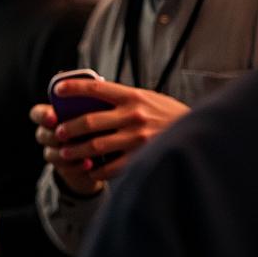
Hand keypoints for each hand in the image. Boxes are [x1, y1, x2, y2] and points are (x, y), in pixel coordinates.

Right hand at [30, 102, 104, 194]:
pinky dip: (77, 166)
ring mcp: (55, 152)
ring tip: (82, 152)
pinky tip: (89, 163)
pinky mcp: (64, 169)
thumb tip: (91, 106)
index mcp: (51, 117)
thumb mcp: (92, 115)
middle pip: (42, 135)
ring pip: (50, 154)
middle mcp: (49, 135)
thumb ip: (86, 110)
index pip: (37, 114)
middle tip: (64, 136)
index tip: (53, 117)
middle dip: (53, 136)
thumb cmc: (96, 125)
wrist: (102, 153)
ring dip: (65, 153)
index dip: (42, 116)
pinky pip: (65, 169)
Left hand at [31, 78, 188, 186]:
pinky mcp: (143, 156)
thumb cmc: (167, 114)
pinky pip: (112, 166)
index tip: (57, 89)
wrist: (200, 134)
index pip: (96, 87)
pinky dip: (97, 169)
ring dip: (77, 150)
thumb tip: (89, 97)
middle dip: (69, 128)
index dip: (73, 87)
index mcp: (132, 96)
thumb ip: (122, 99)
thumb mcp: (147, 98)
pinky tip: (90, 169)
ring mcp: (138, 137)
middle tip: (59, 133)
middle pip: (89, 121)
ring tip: (66, 153)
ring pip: (96, 146)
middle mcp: (133, 115)